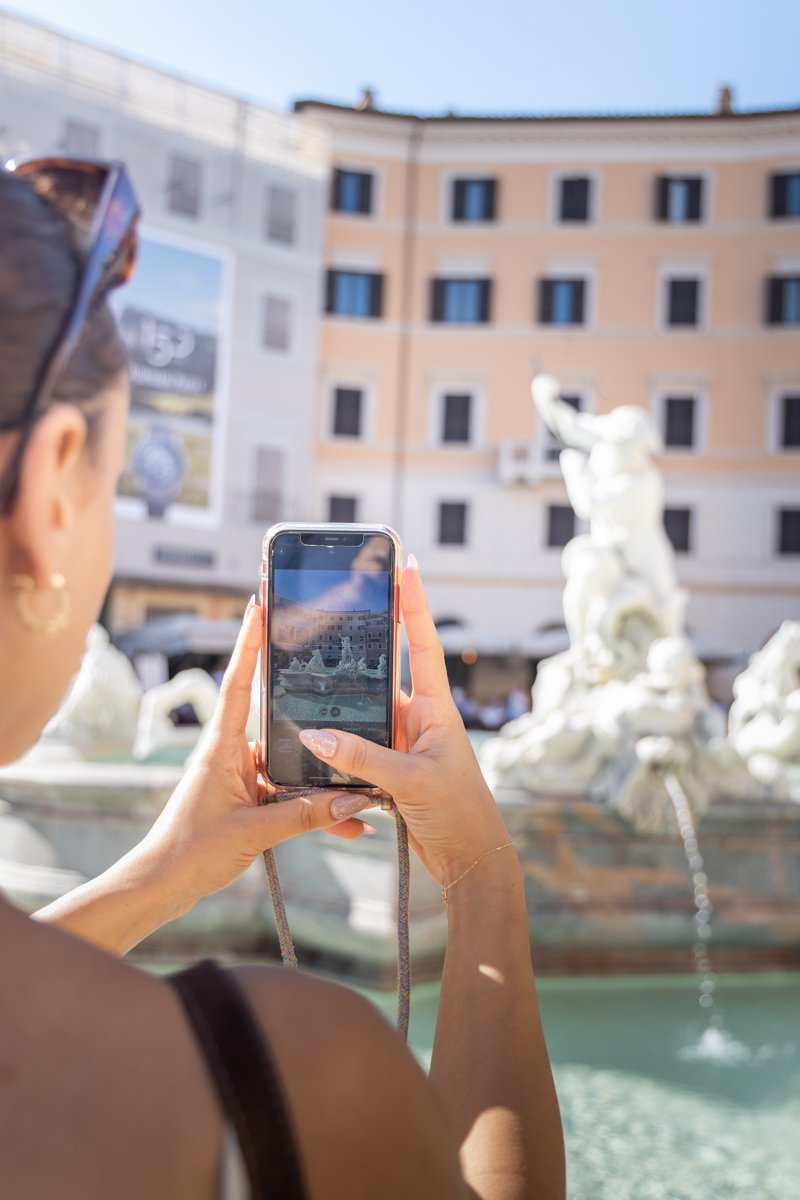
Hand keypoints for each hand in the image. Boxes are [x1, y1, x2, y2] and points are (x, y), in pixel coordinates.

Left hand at [133, 598, 375, 910]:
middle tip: (339, 669)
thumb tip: (352, 801)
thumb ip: (304, 816)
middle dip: (310, 701)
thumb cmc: (191, 852)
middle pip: (279, 717)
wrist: (163, 886)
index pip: (240, 682)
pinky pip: (291, 794)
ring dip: (324, 775)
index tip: (262, 604)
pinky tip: (349, 823)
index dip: (250, 643)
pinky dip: (316, 807)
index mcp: (222, 746)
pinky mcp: (251, 799)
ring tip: (364, 776)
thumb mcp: (253, 833)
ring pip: (293, 763)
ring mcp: (243, 775)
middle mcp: (234, 753)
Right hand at [298, 560, 510, 886]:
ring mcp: (403, 746)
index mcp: (436, 710)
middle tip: (336, 605)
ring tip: (306, 675)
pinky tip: (310, 743)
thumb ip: (363, 759)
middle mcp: (419, 721)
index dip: (415, 605)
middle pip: (383, 675)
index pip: (423, 645)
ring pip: (362, 715)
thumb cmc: (459, 814)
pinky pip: (355, 749)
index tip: (406, 566)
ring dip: (340, 706)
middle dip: (361, 645)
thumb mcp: (411, 782)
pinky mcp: (389, 772)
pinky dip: (336, 748)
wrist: (471, 861)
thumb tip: (315, 735)